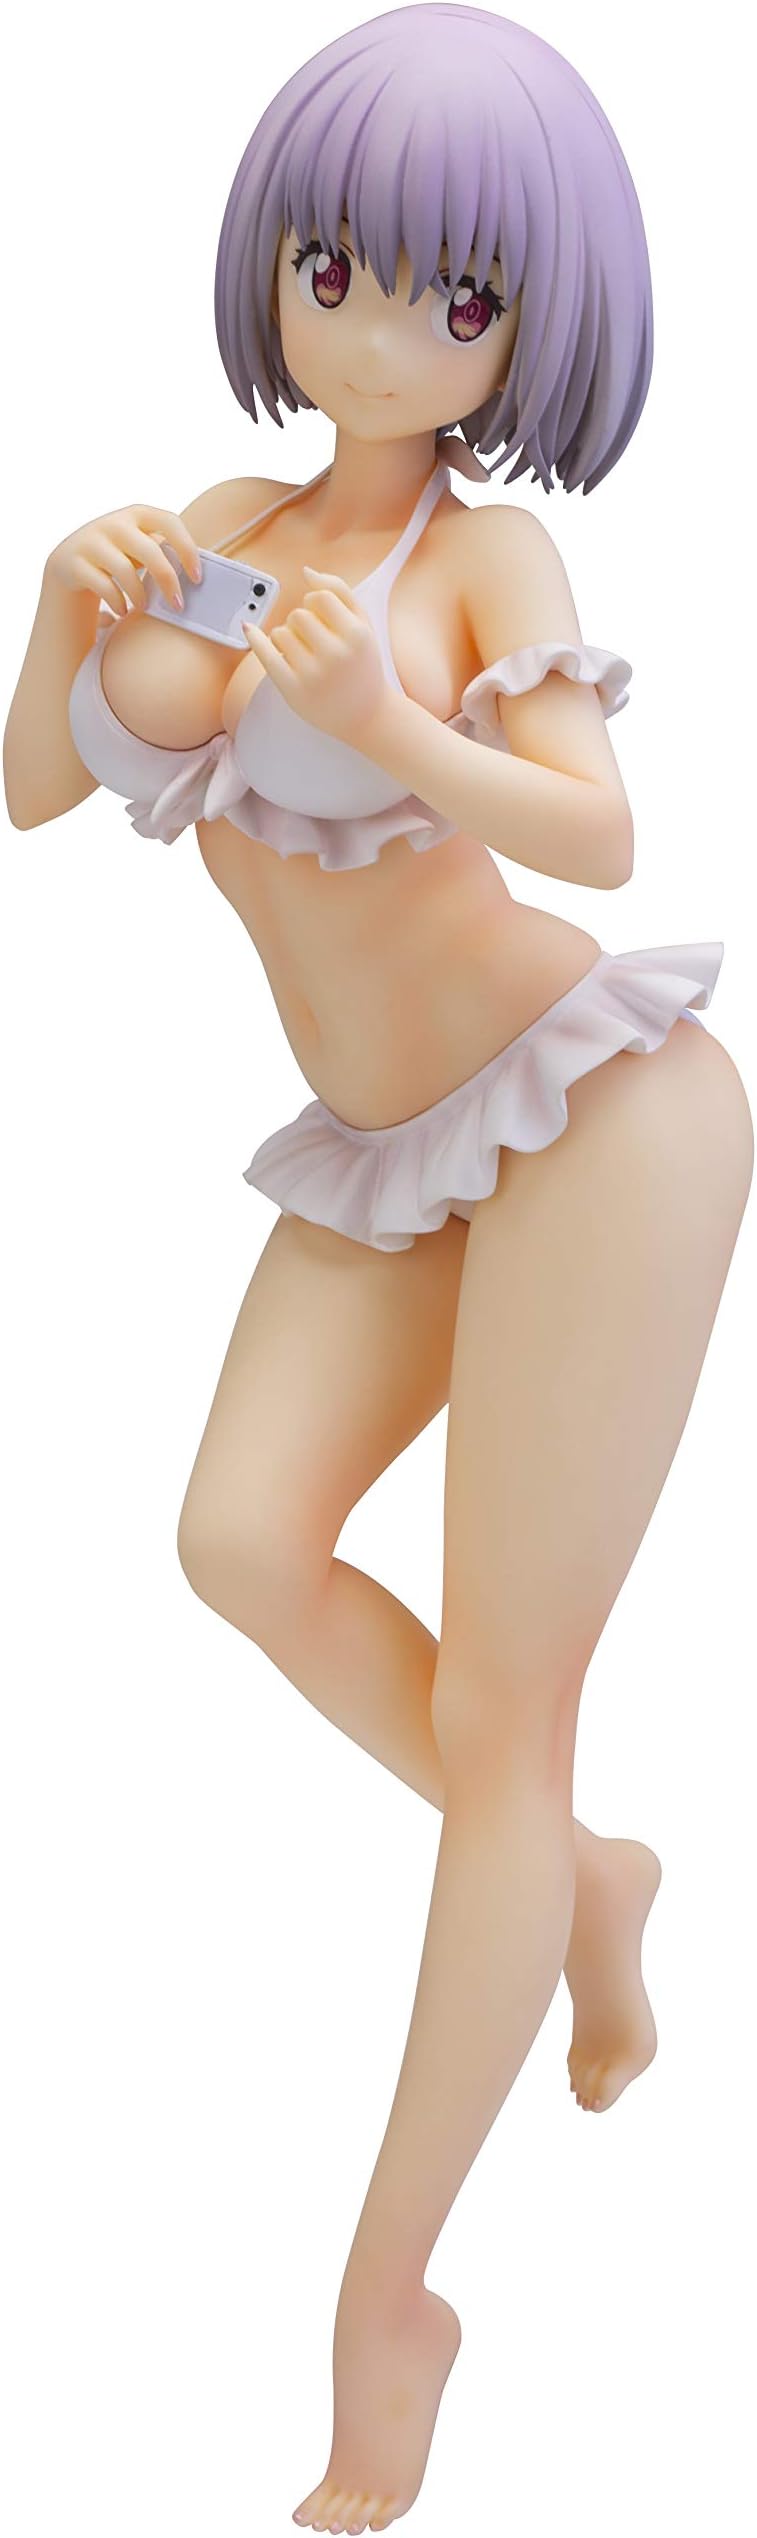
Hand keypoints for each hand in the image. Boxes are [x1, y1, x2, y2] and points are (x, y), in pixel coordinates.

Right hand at [45, 504, 202, 617]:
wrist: (69, 561)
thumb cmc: (119, 555)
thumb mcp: (140, 545)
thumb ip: (164, 551)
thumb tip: (200, 578)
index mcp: (138, 514)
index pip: (169, 522)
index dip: (187, 548)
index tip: (197, 577)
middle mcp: (114, 523)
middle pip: (150, 551)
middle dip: (168, 581)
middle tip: (178, 606)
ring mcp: (92, 541)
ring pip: (125, 571)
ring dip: (141, 596)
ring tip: (144, 608)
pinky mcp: (75, 562)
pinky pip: (103, 586)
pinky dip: (118, 602)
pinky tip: (123, 610)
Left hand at [241, 568, 389, 744]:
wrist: (366, 716)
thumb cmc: (363, 664)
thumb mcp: (363, 625)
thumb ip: (339, 591)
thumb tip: (305, 570)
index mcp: (356, 634)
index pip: (319, 597)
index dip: (315, 604)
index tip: (321, 618)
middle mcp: (335, 654)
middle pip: (298, 615)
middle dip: (300, 623)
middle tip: (313, 641)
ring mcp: (313, 674)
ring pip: (281, 633)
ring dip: (286, 638)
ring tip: (302, 653)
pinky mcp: (293, 690)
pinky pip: (266, 655)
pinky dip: (256, 639)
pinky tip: (248, 628)